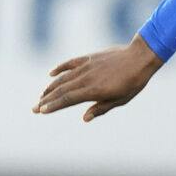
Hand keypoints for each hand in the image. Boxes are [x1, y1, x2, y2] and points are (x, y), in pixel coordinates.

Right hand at [33, 39, 162, 121]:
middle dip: (46, 100)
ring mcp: (87, 66)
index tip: (42, 111)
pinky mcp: (90, 58)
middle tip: (34, 108)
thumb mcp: (120, 100)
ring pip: (63, 78)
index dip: (53, 106)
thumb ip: (101, 108)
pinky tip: (51, 74)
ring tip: (41, 96)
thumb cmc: (133, 82)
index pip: (67, 99)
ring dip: (50, 87)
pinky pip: (71, 63)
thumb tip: (84, 118)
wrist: (140, 57)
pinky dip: (60, 68)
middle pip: (61, 90)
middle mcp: (86, 78)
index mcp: (93, 90)